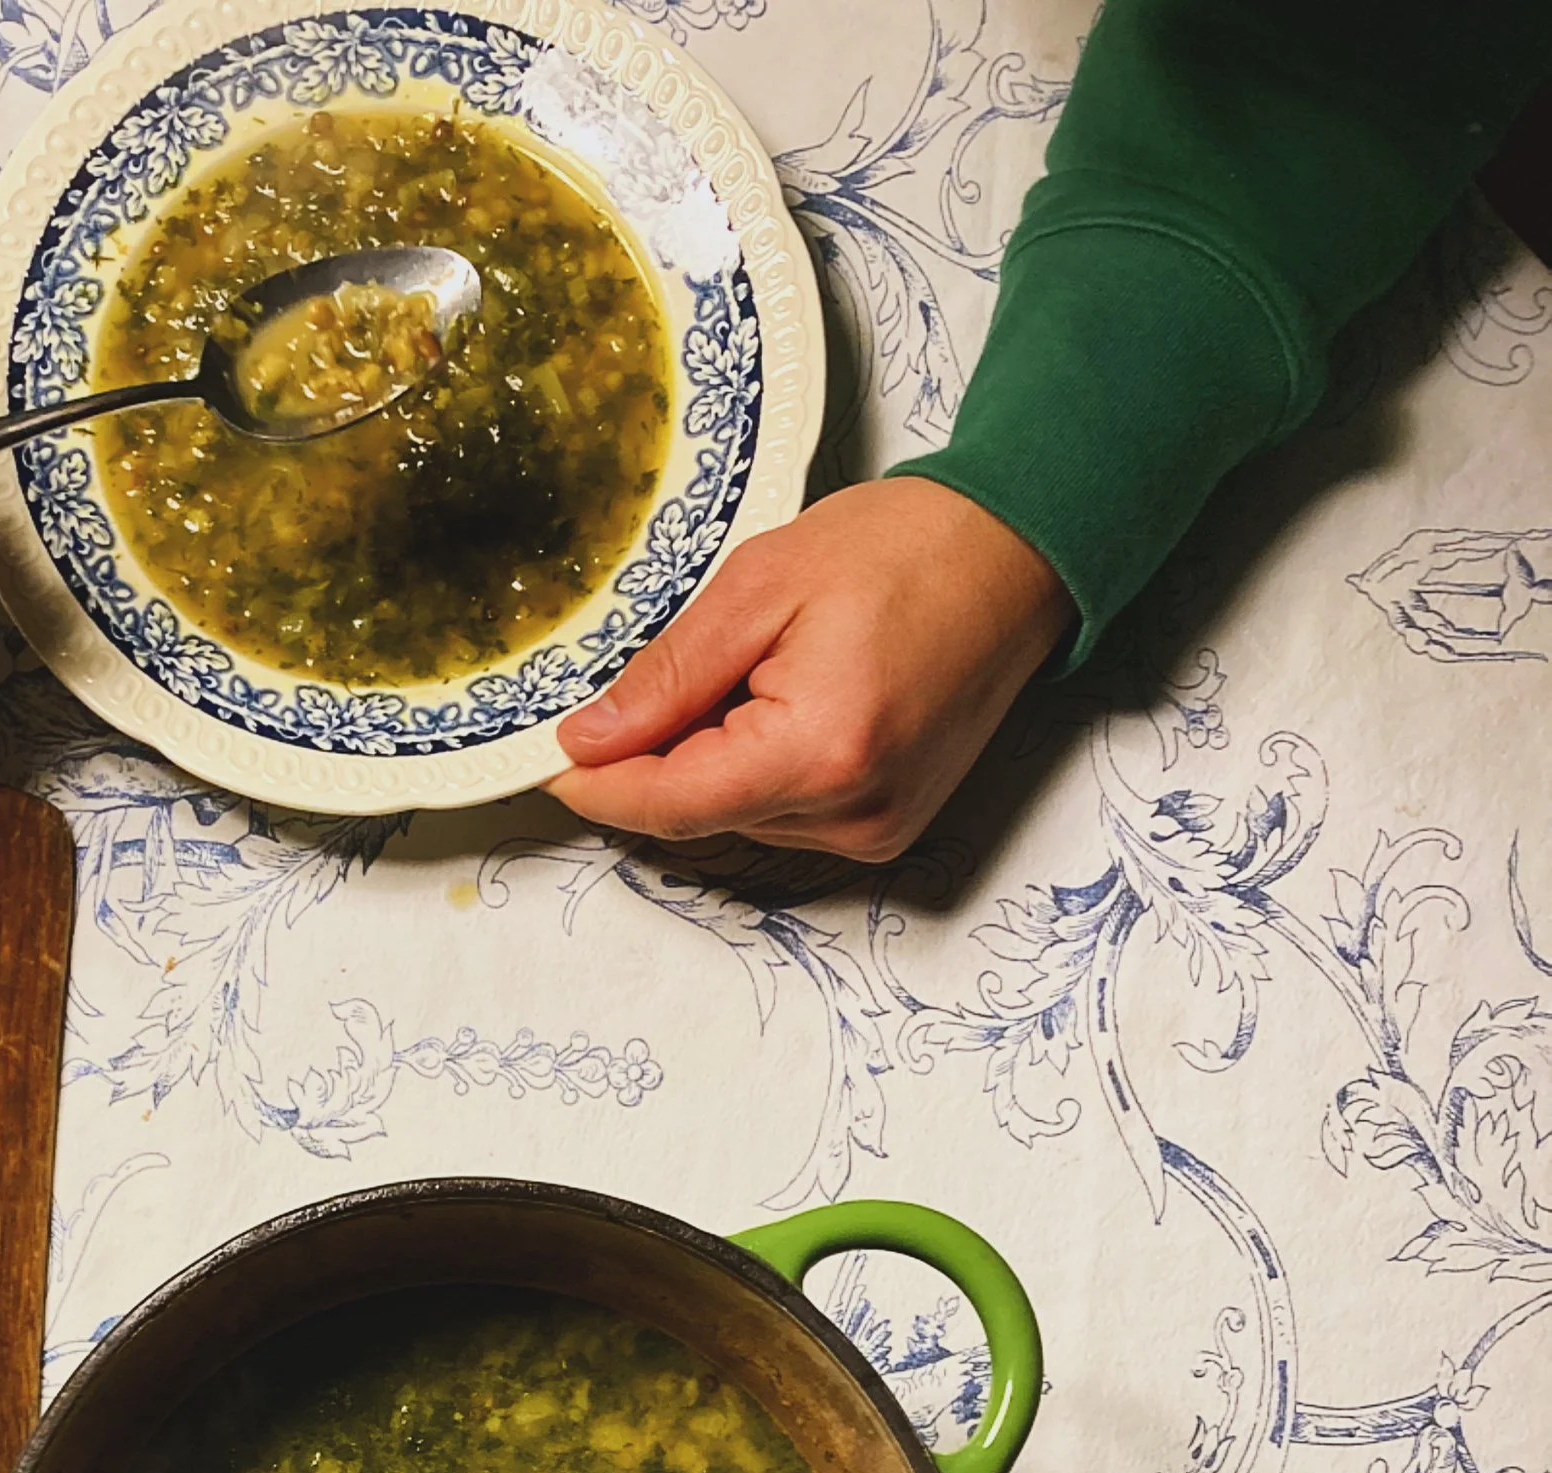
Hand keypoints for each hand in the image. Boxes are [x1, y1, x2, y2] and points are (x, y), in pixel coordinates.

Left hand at [551, 477, 1072, 859]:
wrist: (1016, 555)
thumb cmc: (903, 550)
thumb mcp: (759, 586)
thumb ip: (667, 678)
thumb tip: (587, 743)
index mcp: (820, 754)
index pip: (668, 805)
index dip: (598, 787)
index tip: (547, 759)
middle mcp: (852, 815)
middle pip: (698, 815)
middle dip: (659, 757)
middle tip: (662, 674)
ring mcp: (875, 831)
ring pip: (735, 816)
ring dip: (713, 759)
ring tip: (756, 669)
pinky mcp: (886, 828)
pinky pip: (782, 813)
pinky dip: (756, 767)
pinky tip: (785, 698)